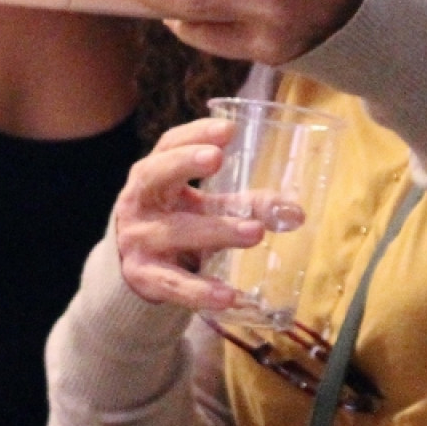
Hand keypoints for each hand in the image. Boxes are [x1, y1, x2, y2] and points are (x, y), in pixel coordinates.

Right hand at [113, 119, 262, 312]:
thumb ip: (243, 204)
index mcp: (153, 175)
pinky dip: (201, 290)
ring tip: (256, 232)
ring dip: (216, 230)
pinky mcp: (143, 277)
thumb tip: (295, 213)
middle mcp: (140, 201)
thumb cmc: (174, 223)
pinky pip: (173, 283)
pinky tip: (229, 296)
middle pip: (155, 175)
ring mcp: (138, 239)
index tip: (228, 129)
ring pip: (175, 231)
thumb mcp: (202, 207)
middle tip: (217, 158)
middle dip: (184, 163)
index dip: (195, 134)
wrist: (131, 267)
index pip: (168, 145)